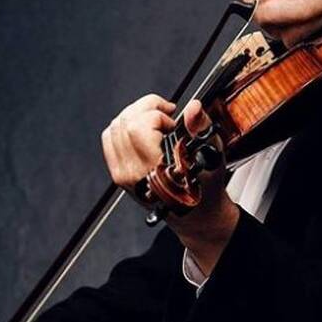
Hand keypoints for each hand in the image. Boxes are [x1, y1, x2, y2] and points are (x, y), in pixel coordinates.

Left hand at [101, 95, 236, 271]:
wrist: (194, 213)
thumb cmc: (204, 187)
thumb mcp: (211, 155)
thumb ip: (201, 128)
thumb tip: (193, 108)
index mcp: (158, 170)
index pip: (139, 128)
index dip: (157, 115)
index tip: (173, 122)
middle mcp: (136, 173)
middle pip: (124, 123)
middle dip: (146, 108)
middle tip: (165, 114)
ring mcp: (123, 174)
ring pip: (115, 127)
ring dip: (135, 115)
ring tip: (154, 119)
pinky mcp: (118, 174)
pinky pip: (109, 139)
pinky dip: (123, 126)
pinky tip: (141, 128)